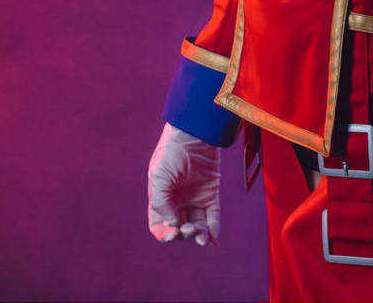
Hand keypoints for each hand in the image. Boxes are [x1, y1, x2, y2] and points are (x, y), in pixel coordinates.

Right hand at [147, 122, 220, 245]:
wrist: (192, 134)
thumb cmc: (170, 153)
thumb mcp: (158, 177)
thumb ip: (161, 203)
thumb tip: (174, 225)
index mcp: (161, 199)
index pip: (160, 225)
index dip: (164, 234)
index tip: (171, 234)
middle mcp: (178, 201)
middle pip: (180, 228)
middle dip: (184, 234)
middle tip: (189, 229)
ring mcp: (195, 198)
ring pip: (197, 224)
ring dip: (198, 235)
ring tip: (201, 238)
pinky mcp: (211, 192)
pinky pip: (213, 215)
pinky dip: (214, 228)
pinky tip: (212, 238)